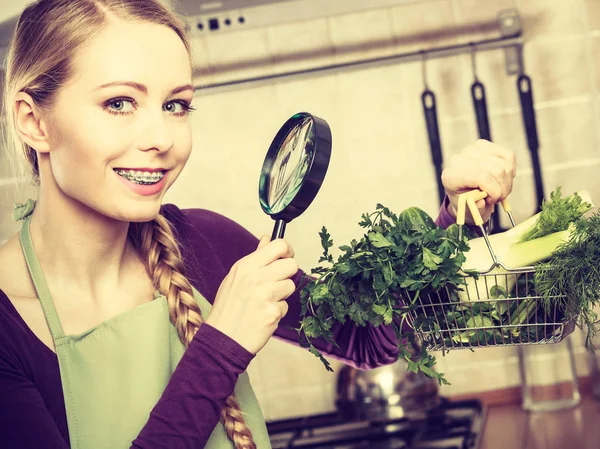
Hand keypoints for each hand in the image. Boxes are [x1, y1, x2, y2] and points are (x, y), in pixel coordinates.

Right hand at [205, 237, 298, 353]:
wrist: (222, 338)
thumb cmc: (228, 307)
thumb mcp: (235, 277)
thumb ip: (255, 257)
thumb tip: (267, 239)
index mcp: (246, 265)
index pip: (279, 246)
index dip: (287, 251)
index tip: (286, 258)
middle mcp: (257, 277)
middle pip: (292, 265)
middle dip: (287, 274)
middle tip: (276, 283)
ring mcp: (266, 295)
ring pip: (291, 285)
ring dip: (282, 294)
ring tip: (265, 301)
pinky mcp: (273, 312)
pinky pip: (286, 306)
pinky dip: (277, 311)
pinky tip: (263, 315)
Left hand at [441, 140, 515, 224]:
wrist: (465, 195)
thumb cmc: (467, 204)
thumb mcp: (469, 211)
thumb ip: (475, 208)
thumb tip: (481, 203)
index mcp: (450, 177)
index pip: (481, 176)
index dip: (494, 190)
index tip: (493, 200)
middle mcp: (458, 160)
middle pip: (496, 170)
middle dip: (502, 188)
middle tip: (498, 198)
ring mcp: (471, 150)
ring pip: (503, 165)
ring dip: (506, 182)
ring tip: (498, 190)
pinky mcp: (483, 145)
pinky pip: (508, 156)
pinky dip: (510, 170)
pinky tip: (501, 179)